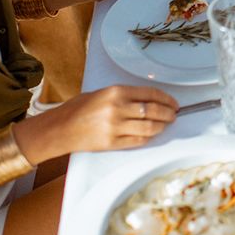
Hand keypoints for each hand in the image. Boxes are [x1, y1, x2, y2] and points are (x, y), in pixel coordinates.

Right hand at [21, 85, 178, 157]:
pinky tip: (150, 134)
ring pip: (149, 127)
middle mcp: (117, 108)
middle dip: (168, 113)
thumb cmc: (79, 108)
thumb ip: (125, 96)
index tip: (174, 103)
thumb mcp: (103, 93)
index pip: (151, 93)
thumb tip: (150, 101)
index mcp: (116, 91)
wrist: (60, 128)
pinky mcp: (112, 142)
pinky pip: (138, 140)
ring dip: (161, 126)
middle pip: (154, 110)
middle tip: (174, 115)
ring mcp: (115, 126)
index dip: (166, 99)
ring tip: (164, 125)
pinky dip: (148, 137)